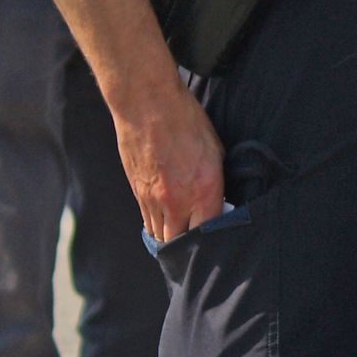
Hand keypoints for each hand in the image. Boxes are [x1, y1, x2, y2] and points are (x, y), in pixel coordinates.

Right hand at [114, 83, 225, 243]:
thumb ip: (216, 185)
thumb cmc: (186, 121)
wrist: (146, 102)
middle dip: (190, 251)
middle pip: (182, 244)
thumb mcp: (215, 152)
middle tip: (198, 254)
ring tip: (181, 245)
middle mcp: (177, 202)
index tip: (218, 247)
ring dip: (171, 242)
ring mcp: (154, 199)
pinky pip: (148, 221)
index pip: (209, 237)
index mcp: (203, 193)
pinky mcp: (137, 192)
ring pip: (162, 236)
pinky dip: (156, 227)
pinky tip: (165, 227)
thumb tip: (218, 203)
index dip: (214, 245)